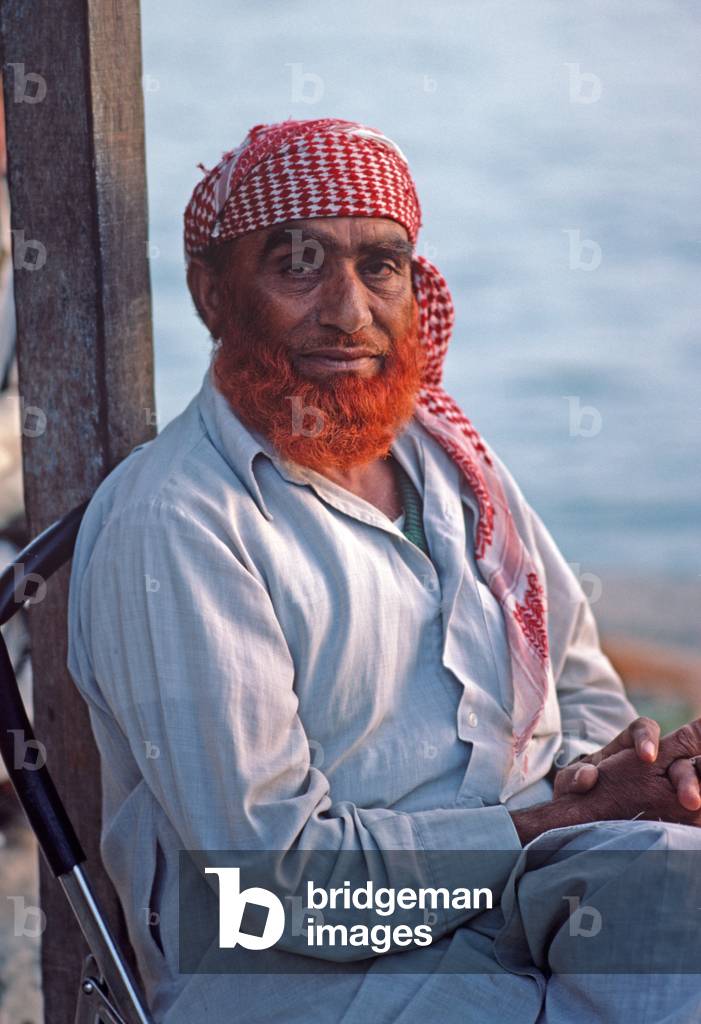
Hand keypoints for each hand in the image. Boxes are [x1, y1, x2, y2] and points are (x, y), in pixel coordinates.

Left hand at [553, 716, 700, 812]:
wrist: (585, 818)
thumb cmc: (581, 793)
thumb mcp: (572, 783)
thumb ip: (575, 778)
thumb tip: (587, 778)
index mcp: (627, 746)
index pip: (642, 729)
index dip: (647, 738)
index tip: (647, 757)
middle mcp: (654, 763)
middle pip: (678, 760)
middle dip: (686, 777)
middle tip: (689, 800)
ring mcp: (668, 785)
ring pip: (692, 779)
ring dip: (698, 792)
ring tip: (697, 810)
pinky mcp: (674, 807)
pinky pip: (693, 809)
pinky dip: (697, 815)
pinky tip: (697, 825)